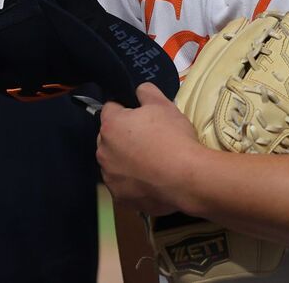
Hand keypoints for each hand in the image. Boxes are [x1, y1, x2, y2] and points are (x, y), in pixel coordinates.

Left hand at [96, 83, 202, 215]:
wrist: (186, 178)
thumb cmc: (173, 137)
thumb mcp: (164, 105)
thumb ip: (146, 92)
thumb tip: (138, 90)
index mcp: (111, 126)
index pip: (110, 109)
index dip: (126, 109)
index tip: (142, 116)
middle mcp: (103, 152)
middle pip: (109, 138)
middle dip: (123, 137)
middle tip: (149, 139)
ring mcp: (110, 177)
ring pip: (114, 163)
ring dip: (126, 160)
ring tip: (151, 162)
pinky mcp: (119, 198)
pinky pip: (123, 185)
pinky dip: (133, 182)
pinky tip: (151, 180)